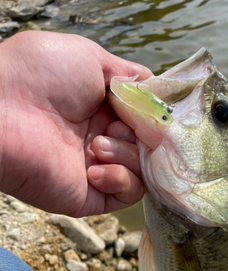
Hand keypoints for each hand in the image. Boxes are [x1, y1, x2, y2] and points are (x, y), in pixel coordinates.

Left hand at [0, 31, 151, 215]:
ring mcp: (98, 168)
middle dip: (144, 134)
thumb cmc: (39, 78)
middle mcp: (102, 138)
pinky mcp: (92, 195)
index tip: (153, 110)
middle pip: (150, 144)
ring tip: (97, 144)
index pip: (145, 117)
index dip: (153, 115)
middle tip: (119, 125)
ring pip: (144, 169)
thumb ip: (127, 74)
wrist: (3, 114)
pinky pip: (129, 193)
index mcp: (101, 107)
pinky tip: (94, 166)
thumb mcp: (89, 57)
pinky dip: (121, 178)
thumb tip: (153, 87)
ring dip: (128, 154)